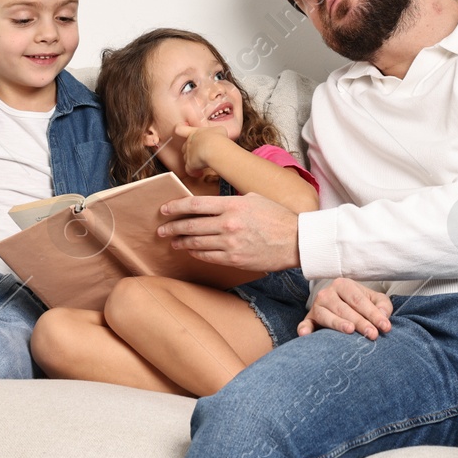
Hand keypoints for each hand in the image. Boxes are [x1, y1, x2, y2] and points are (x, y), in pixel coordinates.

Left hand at [156, 192, 300, 270]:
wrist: (296, 241)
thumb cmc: (277, 217)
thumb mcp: (253, 198)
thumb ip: (231, 201)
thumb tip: (212, 204)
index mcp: (232, 204)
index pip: (195, 204)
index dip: (175, 207)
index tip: (164, 210)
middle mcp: (228, 223)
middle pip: (191, 224)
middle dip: (172, 227)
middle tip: (161, 230)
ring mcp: (230, 243)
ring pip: (196, 242)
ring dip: (181, 242)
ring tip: (172, 242)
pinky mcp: (234, 259)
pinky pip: (208, 256)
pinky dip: (196, 253)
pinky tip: (190, 250)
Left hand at [171, 123, 223, 184]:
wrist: (214, 148)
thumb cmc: (217, 137)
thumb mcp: (219, 130)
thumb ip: (215, 132)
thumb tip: (219, 134)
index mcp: (194, 133)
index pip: (181, 129)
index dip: (180, 130)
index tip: (179, 131)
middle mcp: (189, 143)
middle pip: (184, 147)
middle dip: (191, 150)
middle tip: (200, 153)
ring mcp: (188, 154)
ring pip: (186, 159)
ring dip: (193, 162)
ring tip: (201, 164)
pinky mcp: (190, 165)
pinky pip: (190, 170)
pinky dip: (194, 172)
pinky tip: (199, 173)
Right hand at [298, 277, 392, 339]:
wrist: (340, 304)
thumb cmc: (359, 304)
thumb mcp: (374, 300)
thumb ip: (382, 306)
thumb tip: (383, 316)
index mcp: (344, 285)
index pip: (359, 300)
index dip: (373, 313)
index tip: (385, 326)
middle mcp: (328, 293)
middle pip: (345, 309)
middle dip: (360, 322)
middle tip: (372, 334)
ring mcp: (317, 306)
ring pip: (327, 316)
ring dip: (338, 324)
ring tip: (349, 330)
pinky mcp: (309, 318)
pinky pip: (305, 323)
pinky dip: (304, 328)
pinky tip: (305, 334)